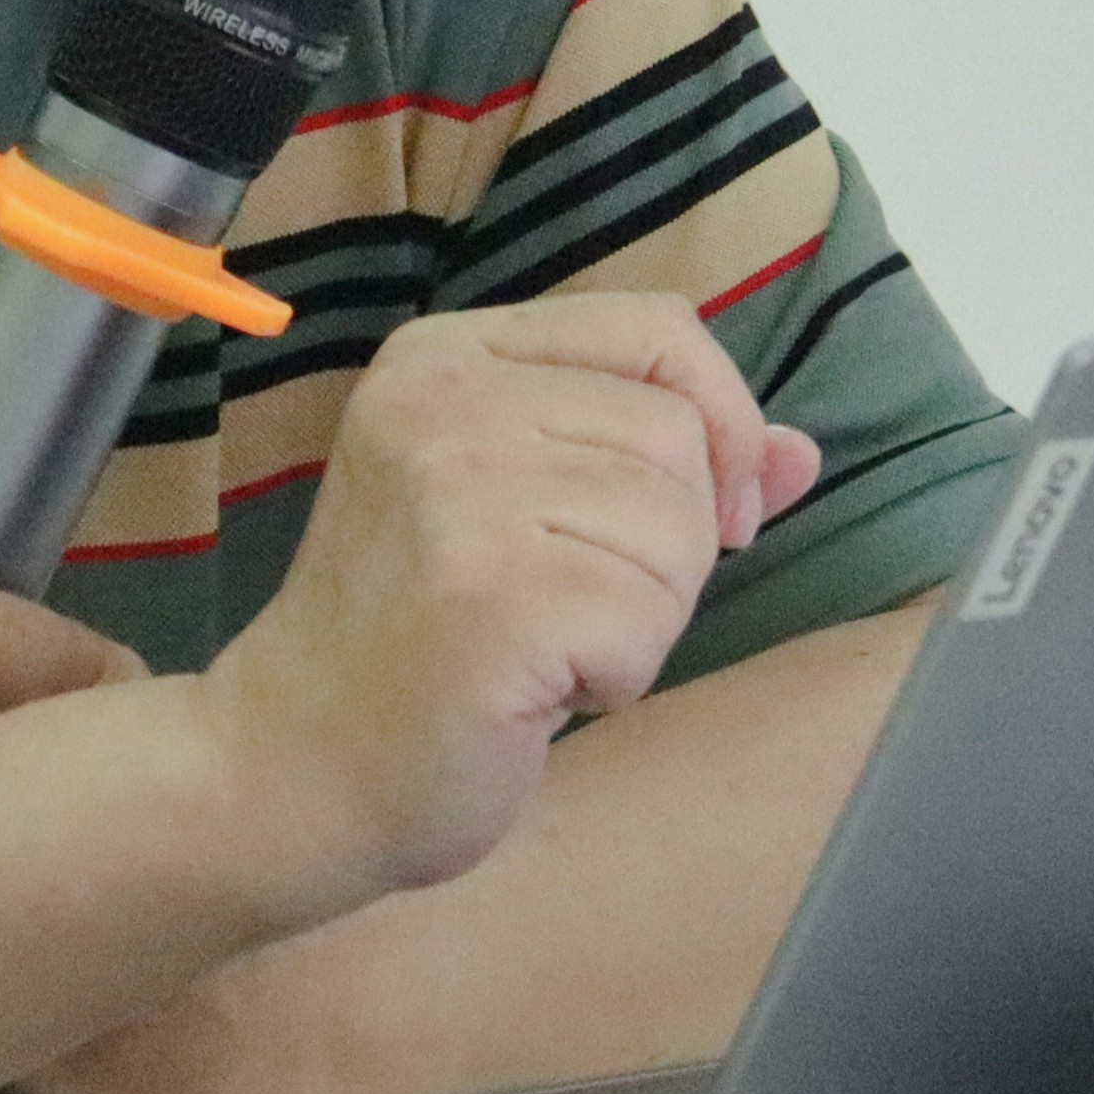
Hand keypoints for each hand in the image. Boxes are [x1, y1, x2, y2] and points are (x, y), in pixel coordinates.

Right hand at [193, 297, 817, 907]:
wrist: (294, 766)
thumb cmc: (415, 640)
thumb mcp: (523, 508)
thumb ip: (658, 461)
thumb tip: (800, 455)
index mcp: (449, 354)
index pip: (658, 327)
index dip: (719, 422)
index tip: (700, 515)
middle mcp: (444, 399)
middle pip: (680, 435)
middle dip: (670, 544)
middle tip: (570, 603)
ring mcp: (458, 493)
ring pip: (677, 529)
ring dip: (643, 614)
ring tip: (544, 644)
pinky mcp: (486, 593)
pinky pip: (647, 620)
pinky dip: (617, 674)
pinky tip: (535, 690)